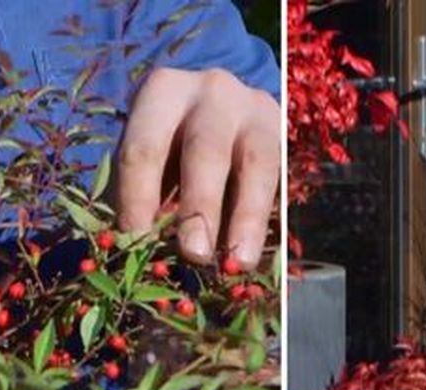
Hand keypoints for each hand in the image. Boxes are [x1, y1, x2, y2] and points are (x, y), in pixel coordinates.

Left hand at [116, 67, 280, 270]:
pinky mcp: (288, 134)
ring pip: (256, 165)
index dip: (138, 197)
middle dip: (200, 207)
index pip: (145, 147)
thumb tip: (139, 250)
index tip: (137, 242)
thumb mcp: (153, 154)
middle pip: (206, 152)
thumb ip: (143, 195)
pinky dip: (269, 218)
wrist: (230, 106)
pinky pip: (282, 179)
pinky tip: (259, 250)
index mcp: (163, 92)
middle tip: (195, 255)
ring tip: (239, 262)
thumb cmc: (176, 141)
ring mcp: (258, 110)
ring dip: (247, 219)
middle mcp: (213, 92)